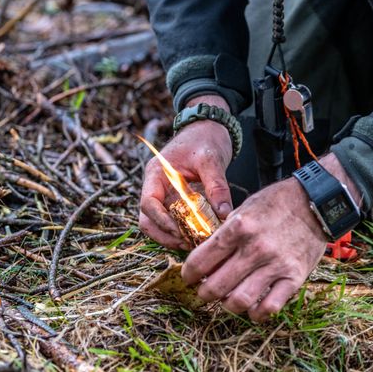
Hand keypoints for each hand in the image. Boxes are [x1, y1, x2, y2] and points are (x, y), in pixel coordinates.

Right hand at [139, 94, 233, 249]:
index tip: (182, 232)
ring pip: (158, 224)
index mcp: (156, 174)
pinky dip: (183, 231)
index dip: (162, 222)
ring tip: (196, 243)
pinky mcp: (177, 200)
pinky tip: (201, 236)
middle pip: (148, 220)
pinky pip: (174, 220)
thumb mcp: (212, 159)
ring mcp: (165, 194)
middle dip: (166, 235)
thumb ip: (217, 186)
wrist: (210, 127)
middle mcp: (156, 186)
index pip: (148, 204)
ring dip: (173, 237)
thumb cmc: (206, 137)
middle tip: (191, 244)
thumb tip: (224, 214)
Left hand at [180, 153, 360, 321]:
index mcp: (238, 228)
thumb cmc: (278, 203)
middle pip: (216, 286)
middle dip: (204, 293)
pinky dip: (256, 314)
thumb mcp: (245, 208)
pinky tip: (252, 308)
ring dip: (227, 305)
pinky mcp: (294, 277)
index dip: (188, 274)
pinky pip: (269, 307)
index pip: (200, 261)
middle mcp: (255, 249)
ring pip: (239, 301)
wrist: (316, 203)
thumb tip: (207, 258)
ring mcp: (276, 265)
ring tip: (227, 300)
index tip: (189, 278)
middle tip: (206, 291)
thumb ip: (226, 233)